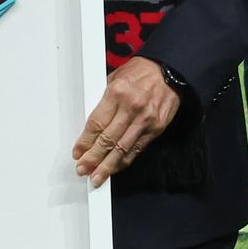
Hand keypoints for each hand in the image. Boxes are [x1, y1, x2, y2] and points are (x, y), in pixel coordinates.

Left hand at [72, 56, 180, 188]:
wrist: (169, 72)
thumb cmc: (141, 72)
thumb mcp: (115, 78)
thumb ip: (103, 101)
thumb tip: (90, 125)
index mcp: (117, 93)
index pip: (96, 124)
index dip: (85, 142)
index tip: (78, 152)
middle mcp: (131, 108)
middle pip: (107, 139)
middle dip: (93, 158)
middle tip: (82, 169)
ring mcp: (145, 120)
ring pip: (122, 149)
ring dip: (108, 166)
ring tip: (97, 177)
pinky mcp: (155, 129)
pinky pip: (137, 149)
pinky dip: (124, 161)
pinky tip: (115, 168)